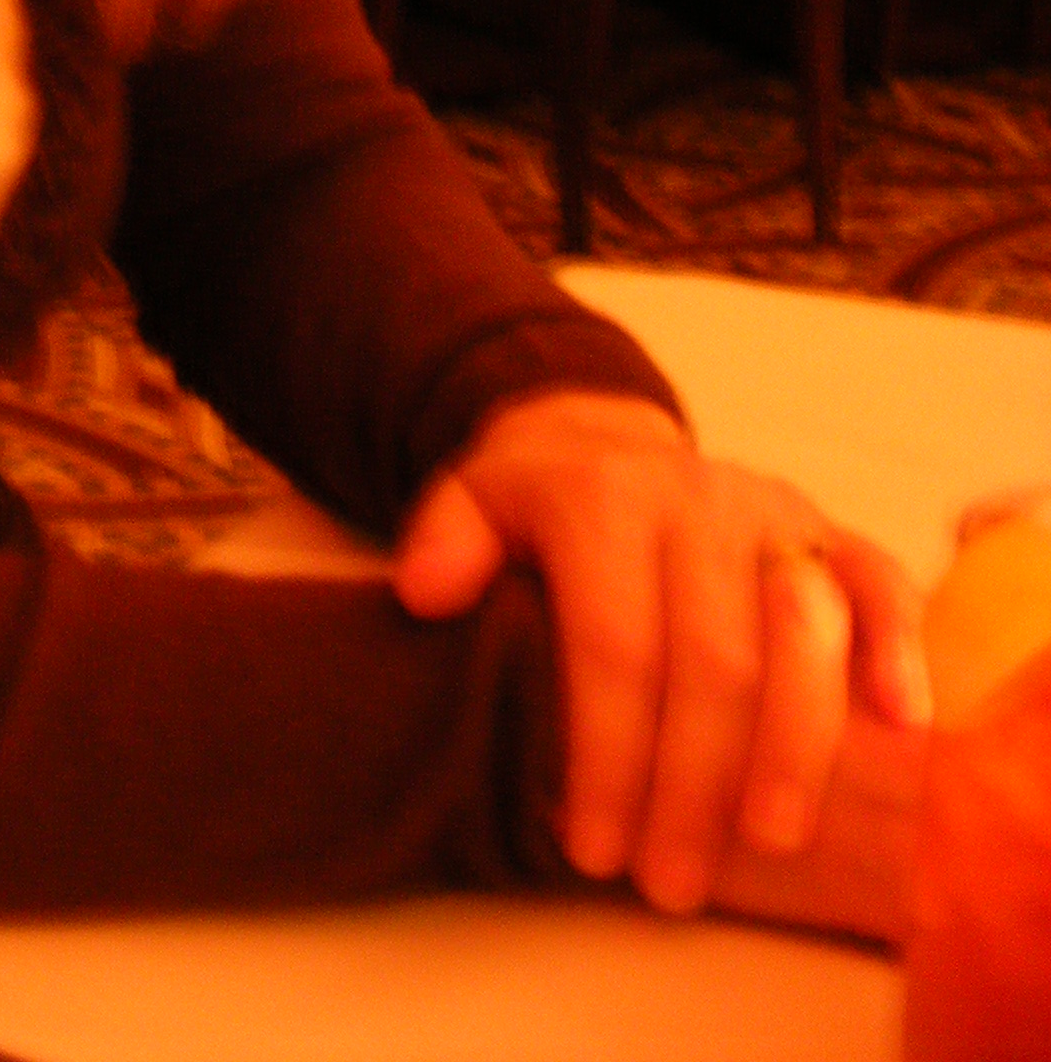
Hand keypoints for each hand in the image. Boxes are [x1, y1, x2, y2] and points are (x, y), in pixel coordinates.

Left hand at [391, 390, 931, 919]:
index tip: (591, 849)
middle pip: (711, 659)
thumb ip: (445, 539)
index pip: (614, 644)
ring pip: (803, 631)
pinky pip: (882, 582)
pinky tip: (895, 725)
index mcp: (603, 498)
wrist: (605, 440)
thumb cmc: (540, 507)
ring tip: (767, 841)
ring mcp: (774, 514)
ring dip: (793, 746)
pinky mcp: (835, 532)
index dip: (606, 754)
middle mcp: (696, 499)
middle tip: (667, 882)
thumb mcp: (475, 503)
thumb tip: (424, 591)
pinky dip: (898, 649)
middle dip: (691, 785)